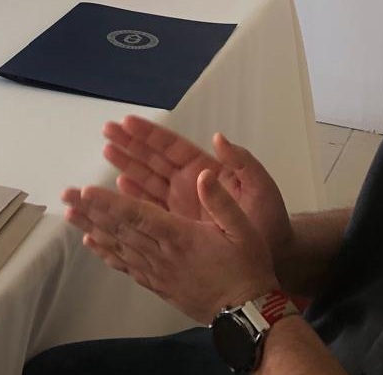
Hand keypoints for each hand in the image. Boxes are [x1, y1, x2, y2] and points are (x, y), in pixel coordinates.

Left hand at [64, 170, 278, 321]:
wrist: (248, 313)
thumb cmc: (247, 268)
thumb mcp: (244, 230)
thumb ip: (221, 201)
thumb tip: (205, 173)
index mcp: (180, 236)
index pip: (139, 215)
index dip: (110, 203)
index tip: (87, 191)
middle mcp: (162, 253)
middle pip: (119, 228)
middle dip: (90, 210)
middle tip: (66, 195)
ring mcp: (157, 270)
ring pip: (118, 245)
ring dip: (91, 227)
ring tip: (68, 213)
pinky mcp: (158, 283)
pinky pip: (125, 265)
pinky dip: (105, 252)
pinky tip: (90, 242)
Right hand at [101, 115, 292, 262]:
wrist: (275, 260)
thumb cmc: (270, 223)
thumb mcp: (261, 189)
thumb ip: (243, 163)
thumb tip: (219, 138)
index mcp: (206, 171)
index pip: (172, 148)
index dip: (150, 135)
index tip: (128, 121)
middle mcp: (189, 184)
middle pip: (153, 159)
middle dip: (130, 144)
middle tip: (107, 129)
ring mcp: (180, 204)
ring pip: (146, 180)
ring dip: (127, 165)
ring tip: (107, 151)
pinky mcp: (176, 225)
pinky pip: (150, 207)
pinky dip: (134, 197)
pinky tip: (118, 187)